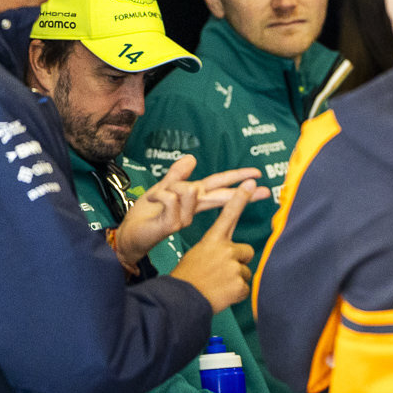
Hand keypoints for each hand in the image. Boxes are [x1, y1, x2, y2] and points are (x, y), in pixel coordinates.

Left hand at [113, 156, 271, 265]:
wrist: (129, 235)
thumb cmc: (145, 215)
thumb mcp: (161, 188)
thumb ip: (176, 174)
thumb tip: (192, 158)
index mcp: (192, 198)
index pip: (219, 185)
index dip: (237, 178)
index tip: (257, 175)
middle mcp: (193, 209)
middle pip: (220, 196)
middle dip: (241, 192)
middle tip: (263, 190)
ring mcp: (185, 218)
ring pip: (189, 191)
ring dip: (172, 187)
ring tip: (157, 195)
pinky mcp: (173, 224)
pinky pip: (172, 199)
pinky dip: (160, 195)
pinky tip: (153, 199)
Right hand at [170, 181, 255, 312]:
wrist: (182, 300)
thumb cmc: (187, 278)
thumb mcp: (197, 255)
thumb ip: (216, 250)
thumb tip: (230, 255)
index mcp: (212, 241)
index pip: (228, 215)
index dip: (240, 198)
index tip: (251, 182)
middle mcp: (225, 250)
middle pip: (246, 251)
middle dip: (238, 261)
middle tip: (221, 273)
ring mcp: (233, 266)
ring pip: (246, 271)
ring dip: (236, 280)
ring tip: (219, 285)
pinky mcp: (239, 283)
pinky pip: (246, 288)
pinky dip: (237, 294)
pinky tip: (222, 295)